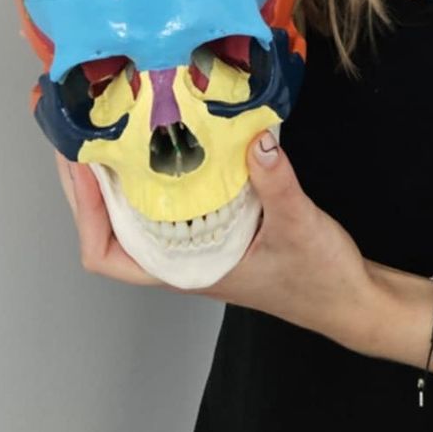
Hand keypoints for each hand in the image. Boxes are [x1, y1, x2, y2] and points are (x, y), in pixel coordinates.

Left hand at [55, 129, 381, 356]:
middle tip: (82, 132)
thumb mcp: (299, 224)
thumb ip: (276, 181)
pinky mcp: (220, 230)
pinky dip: (160, 175)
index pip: (108, 255)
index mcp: (187, 270)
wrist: (350, 299)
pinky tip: (171, 144)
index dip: (86, 212)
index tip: (84, 165)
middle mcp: (183, 260)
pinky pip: (173, 203)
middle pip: (111, 229)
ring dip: (119, 179)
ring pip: (138, 216)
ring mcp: (199, 246)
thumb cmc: (319, 278)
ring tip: (114, 131)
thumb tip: (256, 139)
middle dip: (90, 185)